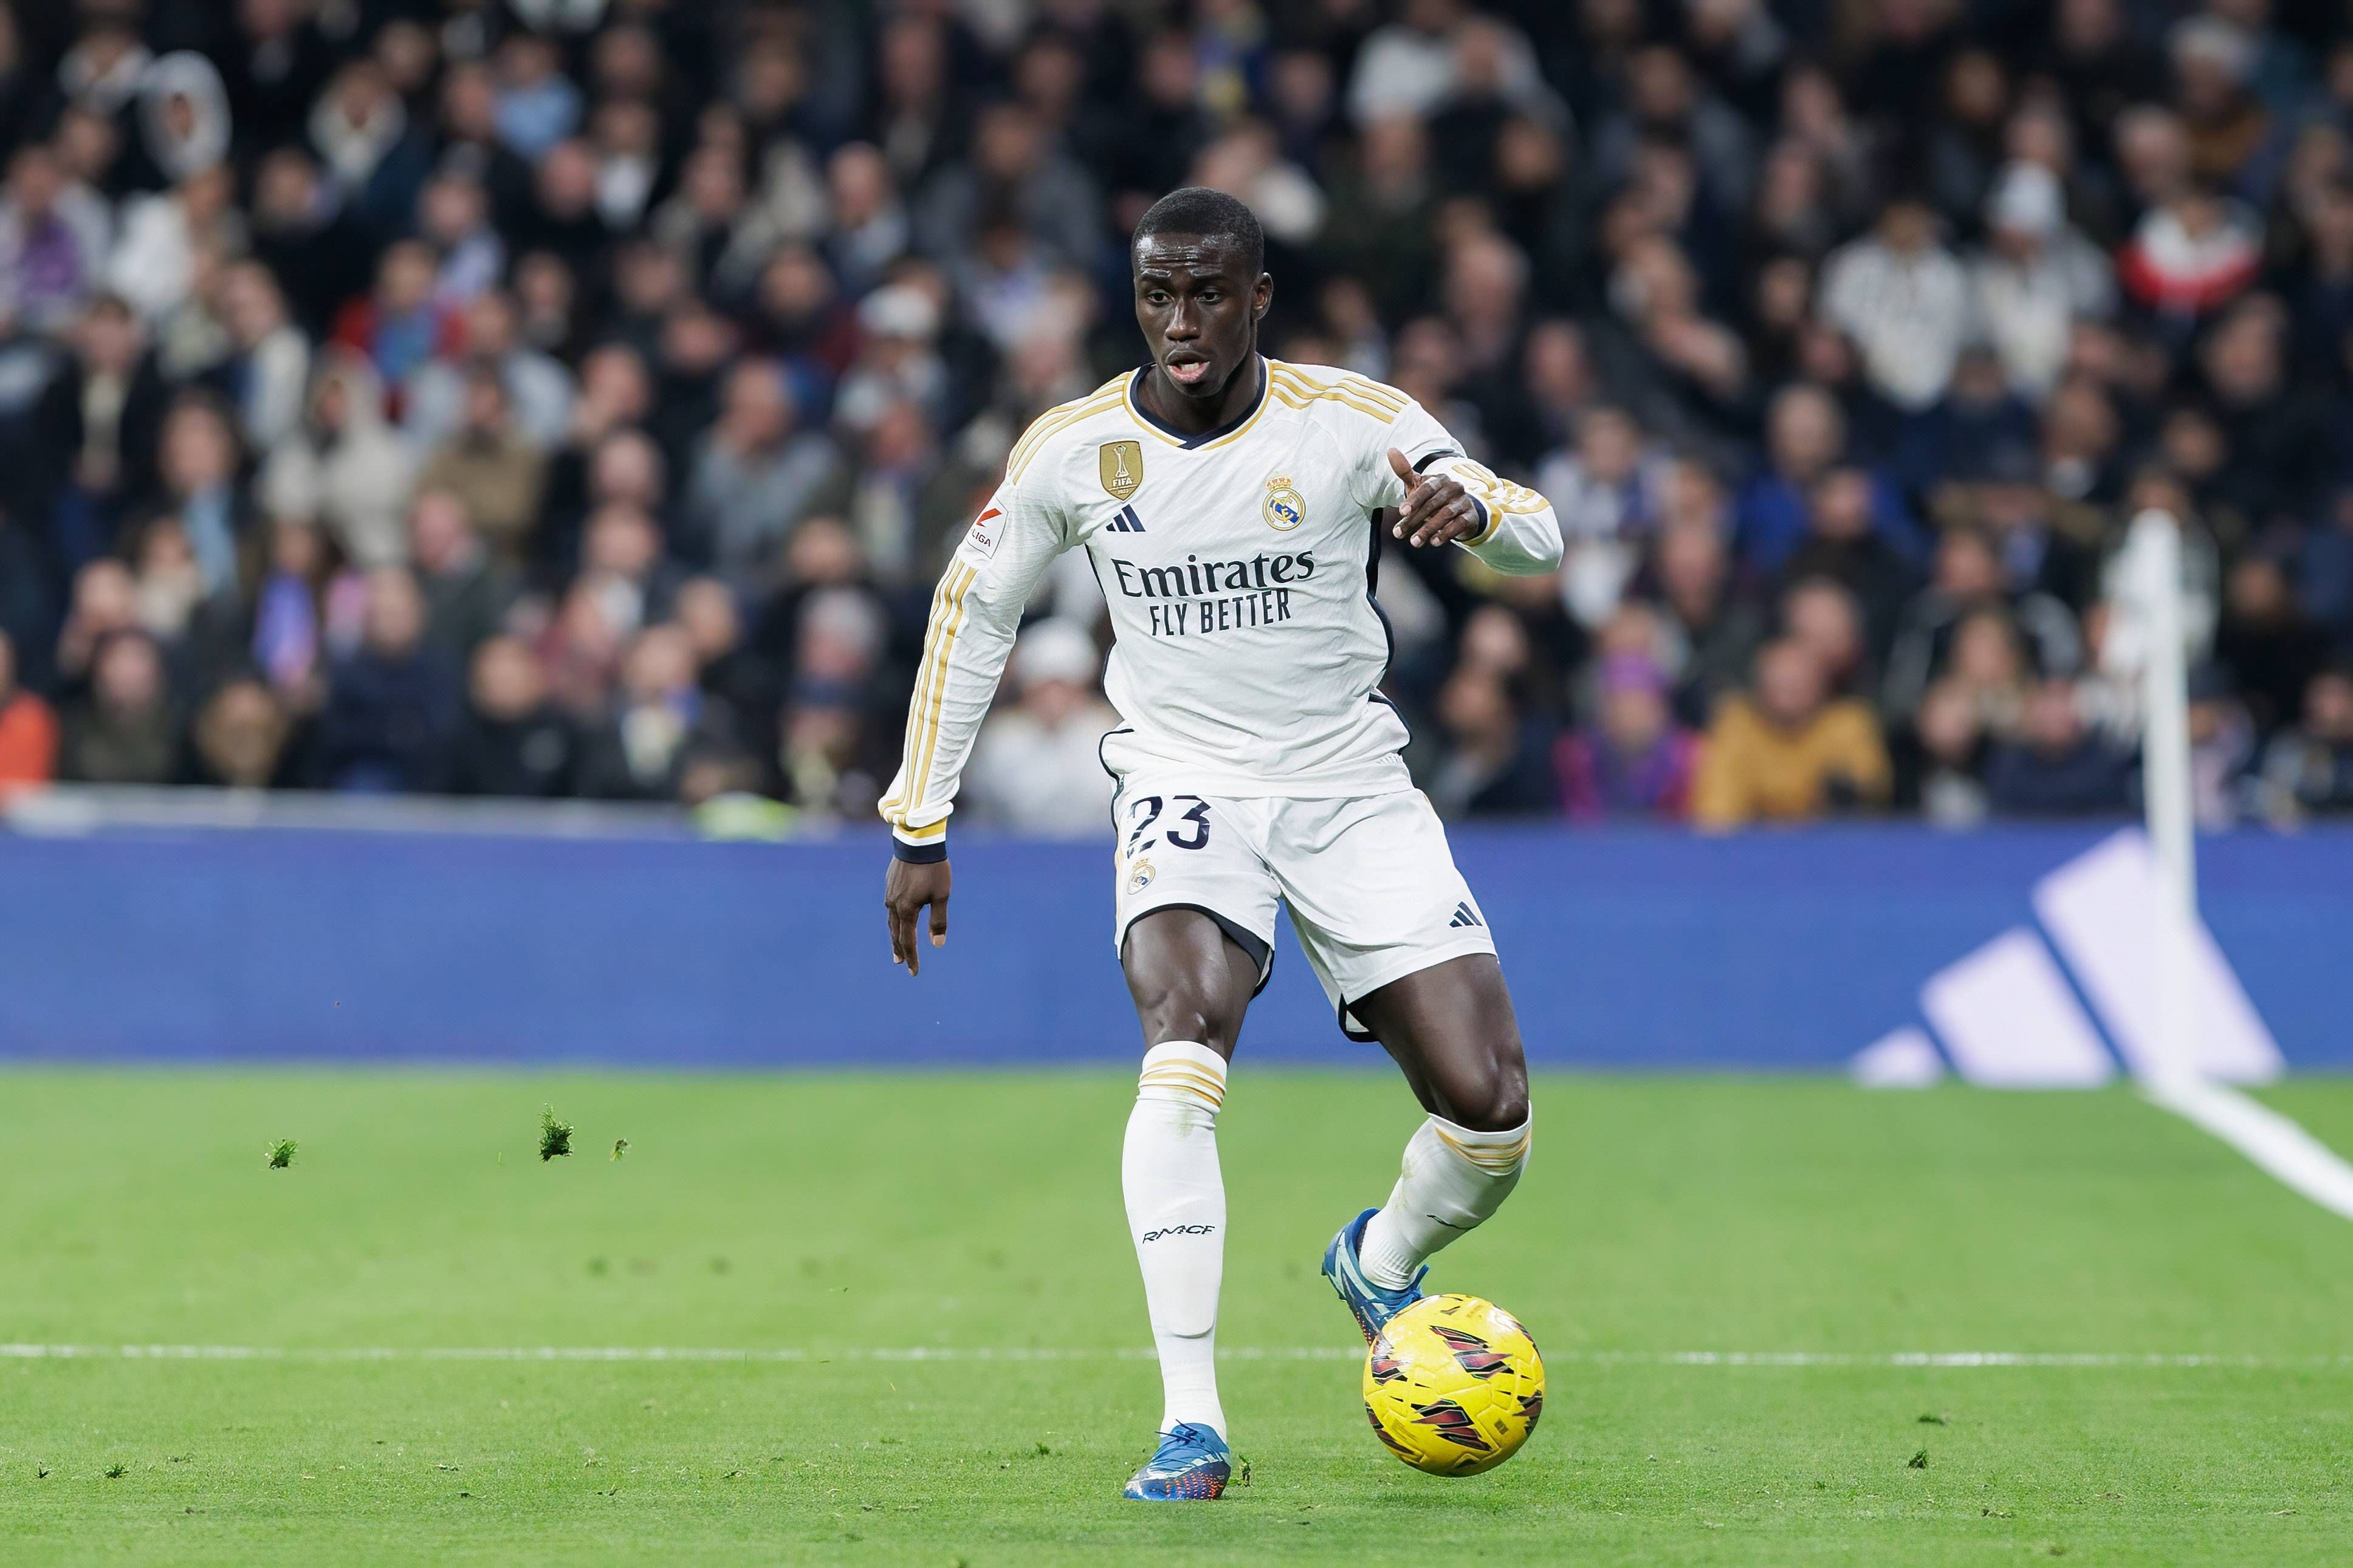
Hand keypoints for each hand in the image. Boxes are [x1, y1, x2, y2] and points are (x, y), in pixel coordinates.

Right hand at [884, 856, 950, 974]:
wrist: (917, 842)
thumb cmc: (933, 869)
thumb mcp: (941, 896)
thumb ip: (938, 921)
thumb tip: (937, 944)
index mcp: (907, 910)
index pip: (908, 941)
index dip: (912, 958)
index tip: (913, 972)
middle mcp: (894, 905)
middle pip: (895, 934)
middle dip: (900, 950)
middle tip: (900, 963)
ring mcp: (890, 894)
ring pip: (891, 920)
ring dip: (894, 934)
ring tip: (897, 944)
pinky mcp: (889, 883)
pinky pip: (890, 907)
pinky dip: (894, 918)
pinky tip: (897, 916)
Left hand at [1387, 448, 1484, 547]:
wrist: (1460, 511)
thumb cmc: (1433, 497)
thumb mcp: (1419, 485)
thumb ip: (1405, 471)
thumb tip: (1391, 450)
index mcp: (1440, 479)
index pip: (1427, 488)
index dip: (1414, 500)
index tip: (1401, 512)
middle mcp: (1454, 488)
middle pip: (1433, 504)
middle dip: (1414, 520)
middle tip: (1398, 533)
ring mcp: (1464, 502)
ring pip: (1446, 515)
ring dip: (1428, 529)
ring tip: (1414, 542)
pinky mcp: (1470, 517)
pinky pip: (1459, 525)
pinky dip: (1446, 533)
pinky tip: (1434, 542)